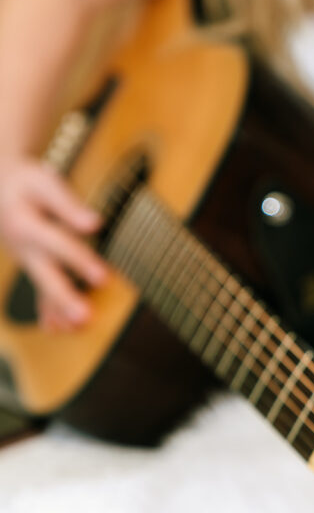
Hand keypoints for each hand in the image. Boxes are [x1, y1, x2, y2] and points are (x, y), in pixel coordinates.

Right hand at [0, 157, 105, 330]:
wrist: (0, 188)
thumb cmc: (27, 183)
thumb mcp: (44, 183)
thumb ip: (68, 204)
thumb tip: (95, 223)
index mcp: (26, 223)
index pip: (58, 243)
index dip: (80, 260)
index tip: (103, 278)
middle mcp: (24, 246)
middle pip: (46, 274)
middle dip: (65, 297)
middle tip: (85, 317)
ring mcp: (27, 259)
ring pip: (43, 287)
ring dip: (60, 309)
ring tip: (79, 326)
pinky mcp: (32, 265)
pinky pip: (38, 291)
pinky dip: (48, 311)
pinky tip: (59, 329)